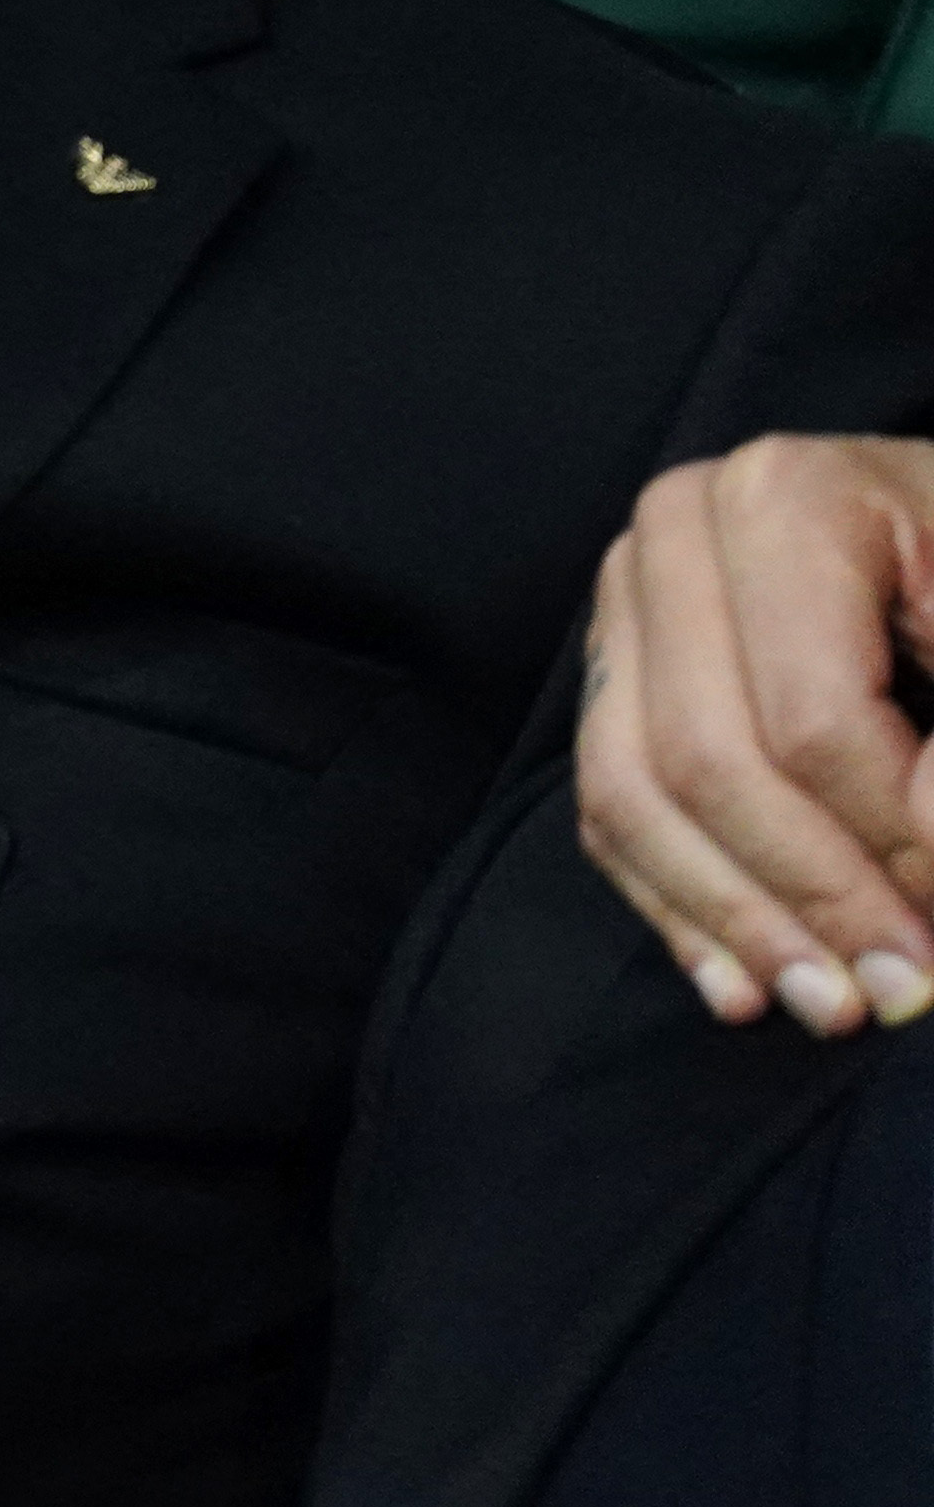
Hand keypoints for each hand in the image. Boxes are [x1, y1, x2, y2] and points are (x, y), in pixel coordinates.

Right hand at [578, 435, 933, 1035]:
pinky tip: (745, 983)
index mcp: (782, 498)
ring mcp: (624, 603)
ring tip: (832, 1007)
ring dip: (737, 922)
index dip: (894, 841)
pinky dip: (678, 909)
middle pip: (707, 758)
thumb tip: (927, 858)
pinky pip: (605, 811)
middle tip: (903, 990)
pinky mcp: (610, 668)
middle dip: (812, 896)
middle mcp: (673, 536)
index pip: (812, 715)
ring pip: (635, 793)